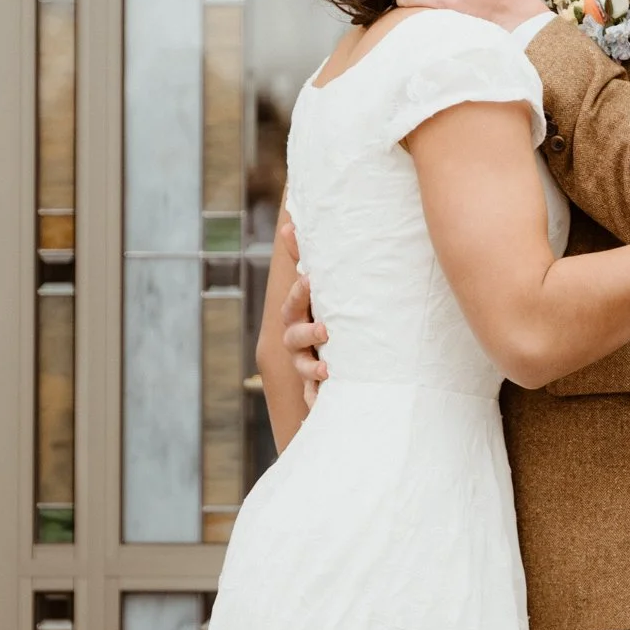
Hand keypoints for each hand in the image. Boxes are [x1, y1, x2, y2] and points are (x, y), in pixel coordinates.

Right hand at [279, 266, 328, 408]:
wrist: (340, 358)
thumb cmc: (331, 314)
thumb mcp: (323, 290)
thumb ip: (305, 259)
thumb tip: (289, 225)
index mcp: (300, 315)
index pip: (293, 302)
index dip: (299, 292)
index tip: (311, 280)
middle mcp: (299, 341)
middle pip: (294, 336)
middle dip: (307, 333)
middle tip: (326, 329)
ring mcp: (306, 364)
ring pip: (303, 368)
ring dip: (312, 369)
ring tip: (328, 370)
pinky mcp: (318, 387)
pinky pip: (314, 398)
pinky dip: (317, 401)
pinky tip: (324, 404)